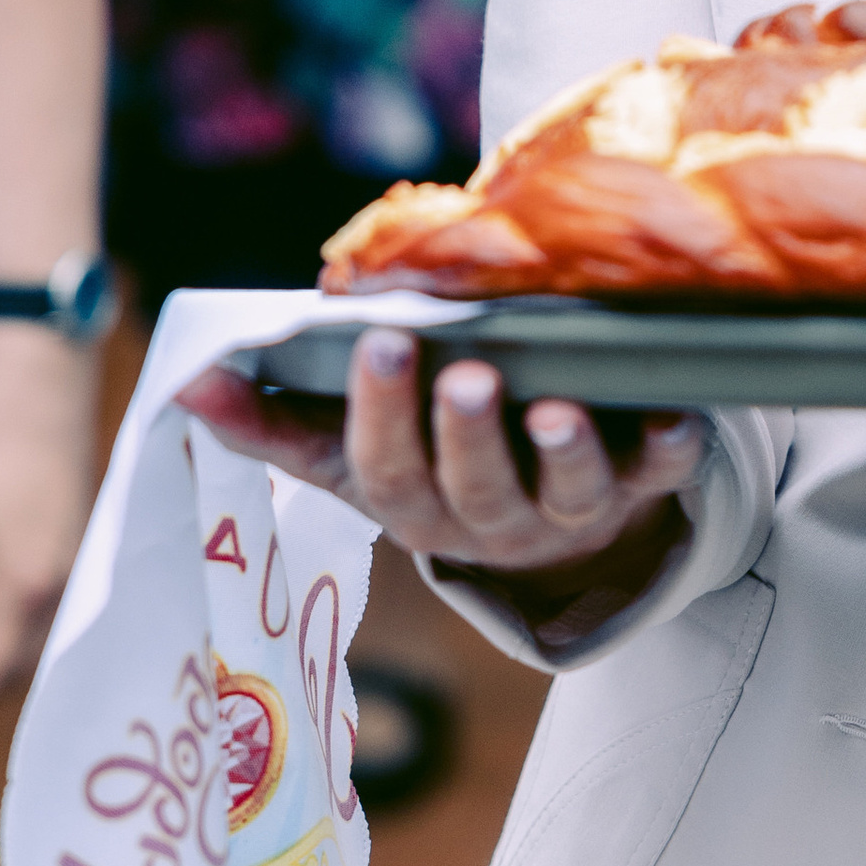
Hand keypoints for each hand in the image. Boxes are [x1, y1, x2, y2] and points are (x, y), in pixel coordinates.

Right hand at [176, 328, 706, 619]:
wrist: (545, 523)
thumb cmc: (428, 461)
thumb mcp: (348, 452)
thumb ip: (272, 422)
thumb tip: (188, 383)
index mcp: (413, 504)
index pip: (384, 471)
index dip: (379, 414)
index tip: (376, 341)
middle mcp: (490, 520)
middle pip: (473, 488)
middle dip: (464, 433)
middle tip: (461, 374)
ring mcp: (569, 510)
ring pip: (566, 493)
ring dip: (561, 451)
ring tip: (554, 403)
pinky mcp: (642, 487)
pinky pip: (663, 474)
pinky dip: (671, 445)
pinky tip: (678, 411)